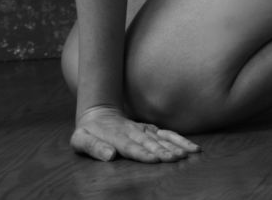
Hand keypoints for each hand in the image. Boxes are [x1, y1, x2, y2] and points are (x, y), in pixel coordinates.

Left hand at [71, 105, 200, 162]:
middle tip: (178, 158)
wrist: (97, 112)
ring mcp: (142, 130)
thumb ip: (93, 147)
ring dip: (175, 144)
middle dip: (164, 150)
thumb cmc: (87, 132)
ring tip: (190, 152)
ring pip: (161, 136)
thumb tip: (109, 155)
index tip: (155, 159)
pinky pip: (165, 134)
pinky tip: (191, 147)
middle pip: (150, 142)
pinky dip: (179, 139)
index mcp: (116, 137)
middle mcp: (132, 132)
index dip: (142, 153)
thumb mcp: (80, 139)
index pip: (130, 146)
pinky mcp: (148, 130)